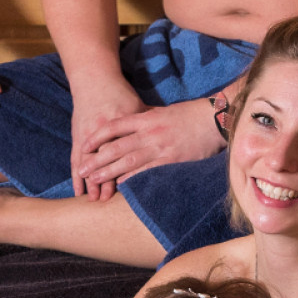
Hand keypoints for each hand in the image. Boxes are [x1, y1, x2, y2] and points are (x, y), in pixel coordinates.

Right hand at [69, 83, 147, 199]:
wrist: (96, 78)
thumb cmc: (121, 93)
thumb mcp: (140, 107)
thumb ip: (154, 124)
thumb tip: (175, 135)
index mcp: (129, 122)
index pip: (134, 149)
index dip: (135, 169)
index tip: (138, 186)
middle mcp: (108, 129)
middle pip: (112, 157)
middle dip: (111, 179)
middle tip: (112, 199)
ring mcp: (91, 133)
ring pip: (92, 161)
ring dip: (93, 180)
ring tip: (94, 198)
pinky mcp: (79, 135)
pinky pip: (76, 158)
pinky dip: (77, 173)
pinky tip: (78, 188)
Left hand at [75, 101, 222, 192]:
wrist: (215, 119)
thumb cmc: (190, 114)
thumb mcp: (164, 111)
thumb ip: (146, 119)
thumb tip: (132, 123)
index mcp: (146, 118)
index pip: (115, 126)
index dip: (98, 136)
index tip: (85, 145)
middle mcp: (149, 133)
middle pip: (116, 146)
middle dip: (97, 159)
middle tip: (81, 169)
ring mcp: (160, 147)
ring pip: (128, 161)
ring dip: (109, 171)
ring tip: (94, 180)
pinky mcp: (172, 160)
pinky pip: (147, 171)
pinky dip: (132, 178)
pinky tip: (120, 185)